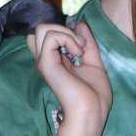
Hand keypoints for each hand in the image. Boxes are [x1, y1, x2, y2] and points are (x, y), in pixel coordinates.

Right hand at [28, 20, 110, 135]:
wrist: (92, 112)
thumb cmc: (95, 97)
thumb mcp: (94, 64)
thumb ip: (87, 44)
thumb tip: (80, 23)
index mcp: (55, 61)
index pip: (45, 36)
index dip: (62, 32)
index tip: (81, 45)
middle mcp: (46, 60)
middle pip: (41, 29)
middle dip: (63, 29)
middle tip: (81, 46)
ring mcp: (44, 62)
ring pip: (42, 28)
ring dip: (66, 33)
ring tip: (79, 50)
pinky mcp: (45, 64)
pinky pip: (51, 36)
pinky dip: (67, 38)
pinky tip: (78, 53)